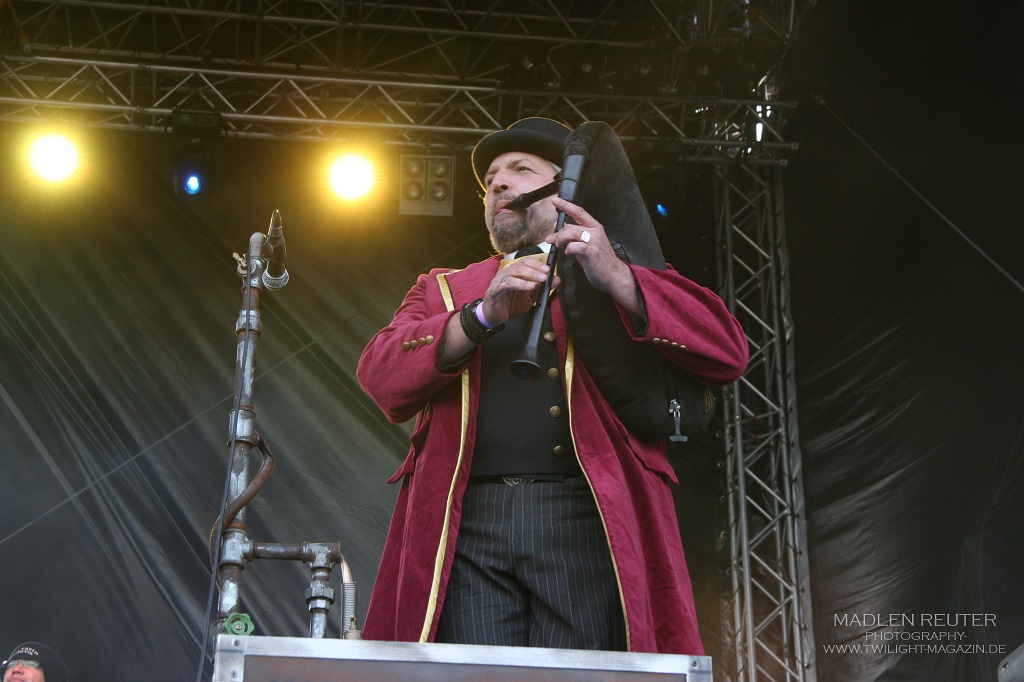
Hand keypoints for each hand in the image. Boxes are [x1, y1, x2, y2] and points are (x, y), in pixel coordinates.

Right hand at [480, 255, 558, 325]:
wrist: (495, 316)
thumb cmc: (510, 303)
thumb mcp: (531, 295)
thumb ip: (543, 287)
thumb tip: (556, 279)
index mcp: (514, 272)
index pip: (526, 262)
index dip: (537, 264)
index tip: (548, 269)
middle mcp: (506, 273)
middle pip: (520, 267)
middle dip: (534, 271)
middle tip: (545, 275)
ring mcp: (499, 281)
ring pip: (513, 274)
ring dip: (527, 277)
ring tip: (537, 282)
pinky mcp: (494, 290)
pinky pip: (505, 285)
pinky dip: (516, 285)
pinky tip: (526, 287)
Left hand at [546, 197, 638, 313]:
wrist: (613, 274)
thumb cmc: (600, 261)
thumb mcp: (589, 244)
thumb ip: (576, 236)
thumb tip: (561, 231)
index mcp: (595, 227)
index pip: (579, 211)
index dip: (566, 205)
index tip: (555, 200)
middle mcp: (595, 232)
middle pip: (571, 225)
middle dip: (558, 232)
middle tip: (551, 239)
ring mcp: (594, 242)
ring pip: (571, 232)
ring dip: (561, 239)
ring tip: (558, 246)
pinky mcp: (591, 253)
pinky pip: (575, 246)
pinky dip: (568, 249)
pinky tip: (568, 253)